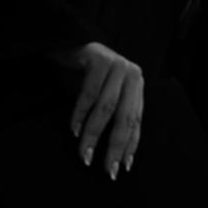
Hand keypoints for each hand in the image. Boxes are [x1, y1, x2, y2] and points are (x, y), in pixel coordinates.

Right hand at [52, 42, 143, 178]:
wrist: (70, 39)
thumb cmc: (88, 72)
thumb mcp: (107, 92)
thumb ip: (115, 112)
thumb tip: (117, 152)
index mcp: (137, 85)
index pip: (136, 121)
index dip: (130, 145)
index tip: (123, 166)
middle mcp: (132, 74)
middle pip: (125, 117)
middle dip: (115, 146)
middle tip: (107, 168)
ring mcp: (117, 65)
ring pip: (106, 108)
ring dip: (93, 134)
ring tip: (85, 154)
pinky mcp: (100, 59)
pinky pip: (89, 94)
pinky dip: (80, 114)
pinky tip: (74, 130)